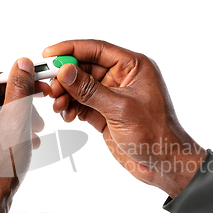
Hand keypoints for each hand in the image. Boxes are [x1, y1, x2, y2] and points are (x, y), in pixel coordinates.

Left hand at [0, 58, 49, 212]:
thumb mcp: (16, 123)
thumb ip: (19, 89)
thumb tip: (22, 63)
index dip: (22, 83)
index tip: (40, 89)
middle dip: (19, 108)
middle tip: (39, 121)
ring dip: (13, 123)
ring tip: (32, 137)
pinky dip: (1, 134)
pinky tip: (18, 146)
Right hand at [43, 40, 205, 196]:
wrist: (163, 163)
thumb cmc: (154, 134)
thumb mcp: (119, 109)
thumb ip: (90, 90)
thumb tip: (65, 71)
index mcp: (134, 66)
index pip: (97, 49)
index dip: (71, 49)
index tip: (49, 54)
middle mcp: (122, 77)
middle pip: (85, 67)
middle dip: (65, 77)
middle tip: (49, 87)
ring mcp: (112, 95)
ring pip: (80, 86)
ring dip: (66, 94)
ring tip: (57, 105)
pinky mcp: (104, 112)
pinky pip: (81, 103)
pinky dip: (71, 107)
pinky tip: (67, 115)